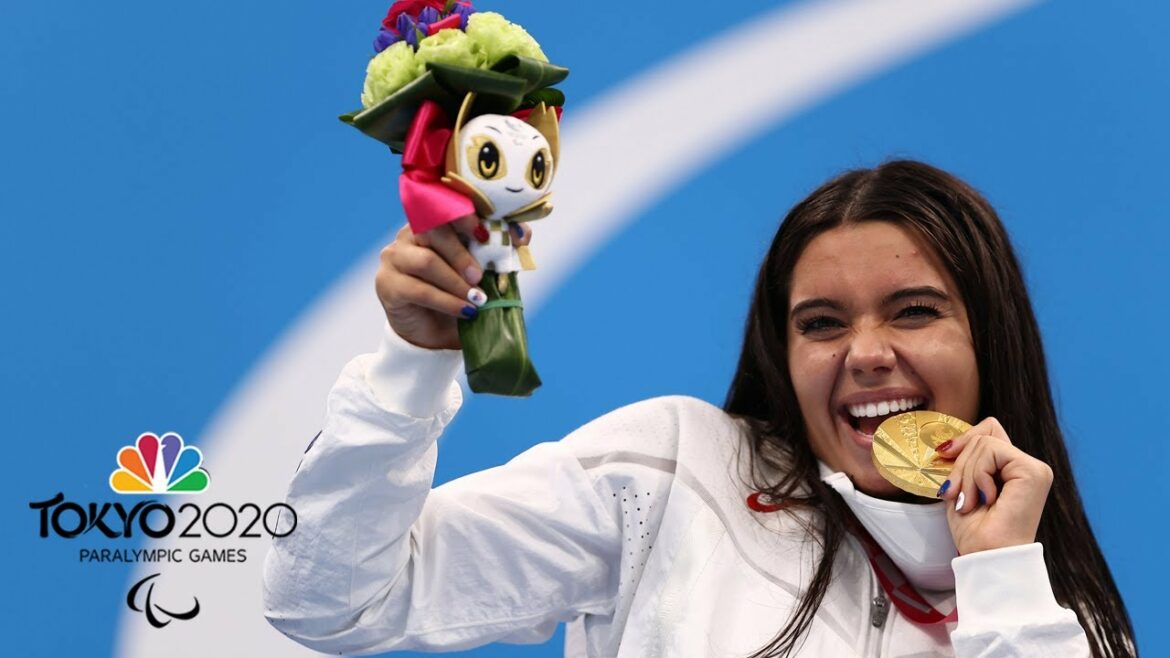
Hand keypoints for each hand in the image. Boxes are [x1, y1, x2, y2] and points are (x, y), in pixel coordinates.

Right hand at [375, 217, 531, 349]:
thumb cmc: (459, 294)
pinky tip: (465, 311)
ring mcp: (394, 257)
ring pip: (426, 260)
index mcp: (432, 222)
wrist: (433, 333)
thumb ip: (499, 250)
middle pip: (433, 230)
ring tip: (477, 298)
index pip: (447, 208)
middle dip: (462, 253)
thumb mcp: (483, 271)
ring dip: (456, 281)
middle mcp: (409, 234)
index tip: (488, 233)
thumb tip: (523, 235)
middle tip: (480, 276)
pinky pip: (419, 289)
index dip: (468, 216)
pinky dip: (447, 301)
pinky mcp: (387, 284)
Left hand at [934, 417, 1053, 554]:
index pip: (987, 431)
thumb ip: (964, 461)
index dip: (963, 439)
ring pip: (984, 443)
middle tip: (958, 496)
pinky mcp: (1034, 471)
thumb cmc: (974, 531)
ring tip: (970, 503)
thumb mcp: (962, 487)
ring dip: (967, 475)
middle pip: (983, 435)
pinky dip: (977, 475)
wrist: (985, 557)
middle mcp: (1027, 466)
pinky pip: (991, 450)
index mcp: (1012, 469)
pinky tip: (986, 499)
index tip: (944, 455)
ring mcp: (1034, 468)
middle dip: (960, 464)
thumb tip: (948, 442)